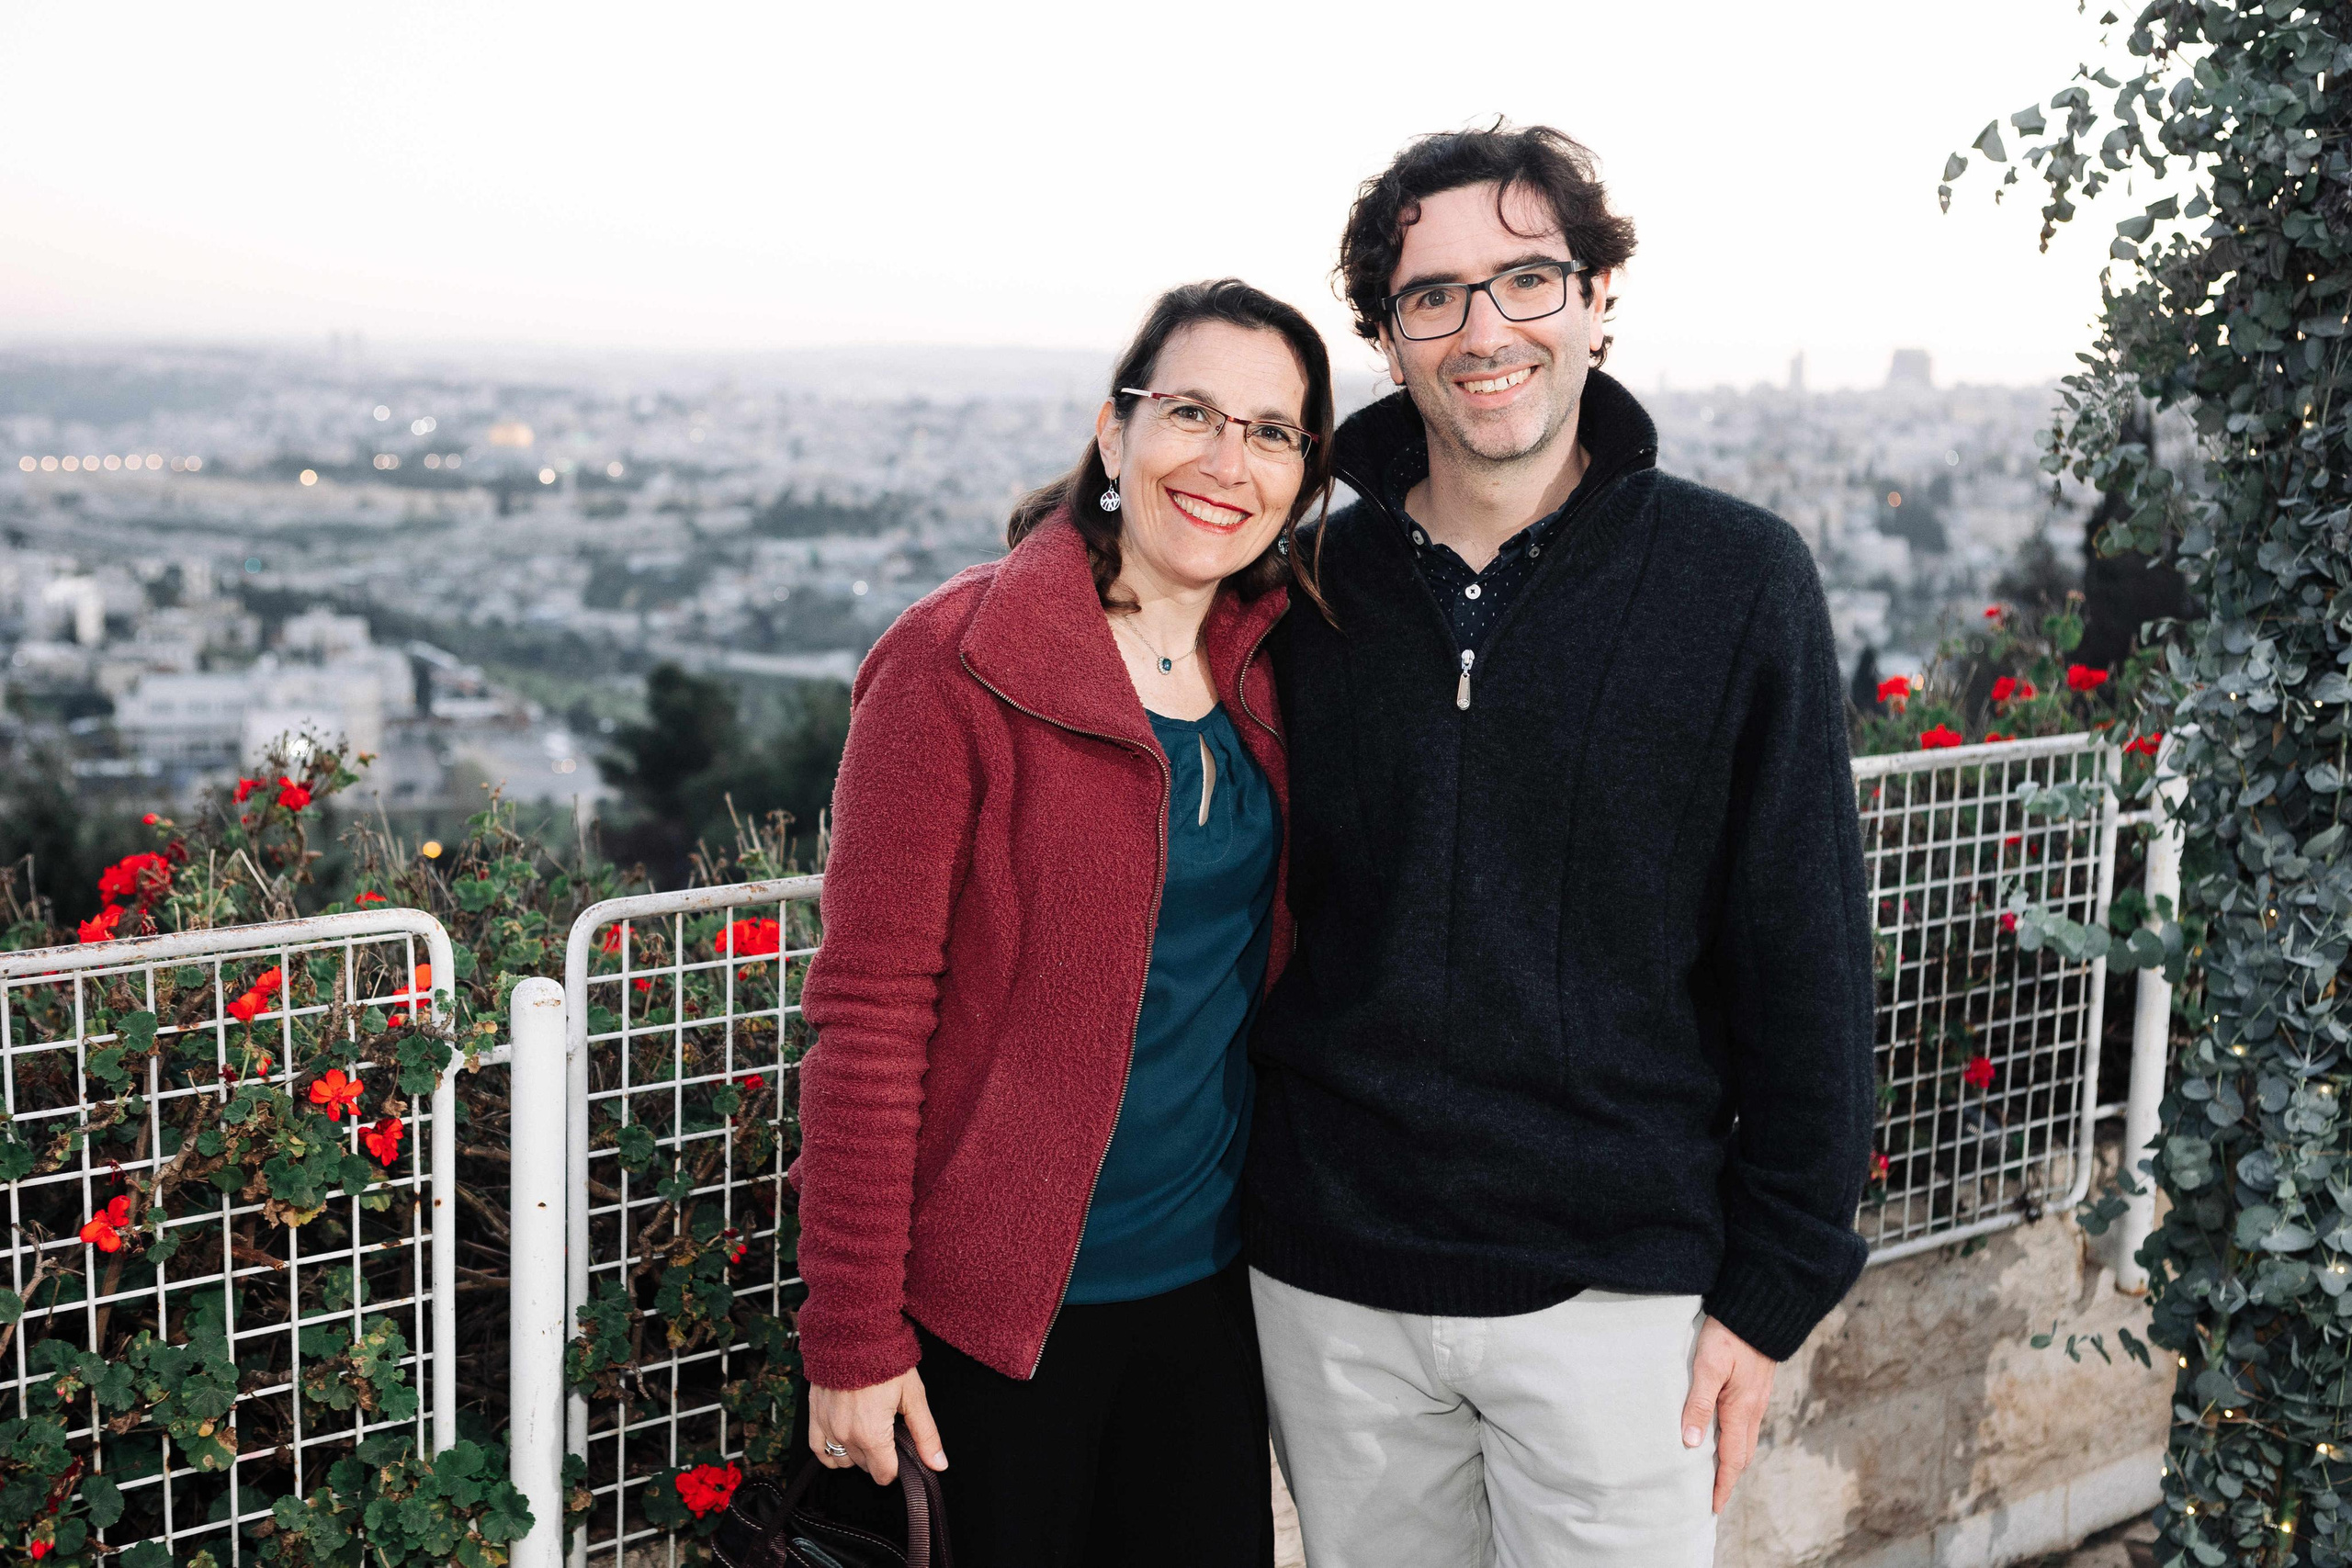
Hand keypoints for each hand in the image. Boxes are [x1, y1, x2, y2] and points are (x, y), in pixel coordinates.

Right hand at [808, 1369, 946, 1485]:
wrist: (853, 1333)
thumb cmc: (886, 1360)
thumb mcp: (914, 1396)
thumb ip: (926, 1435)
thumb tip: (938, 1465)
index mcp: (872, 1435)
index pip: (885, 1474)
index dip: (897, 1466)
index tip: (901, 1449)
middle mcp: (846, 1436)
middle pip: (866, 1467)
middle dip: (880, 1456)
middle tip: (888, 1430)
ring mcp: (827, 1427)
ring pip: (844, 1461)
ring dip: (857, 1453)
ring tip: (869, 1430)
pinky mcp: (814, 1416)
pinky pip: (819, 1450)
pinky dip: (831, 1451)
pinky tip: (845, 1440)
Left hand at [1678, 1315, 1774, 1513]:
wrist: (1760, 1308)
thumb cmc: (1730, 1334)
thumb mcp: (1708, 1366)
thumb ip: (1699, 1403)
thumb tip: (1691, 1443)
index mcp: (1740, 1410)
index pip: (1732, 1459)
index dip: (1722, 1485)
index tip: (1712, 1507)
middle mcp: (1752, 1409)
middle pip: (1742, 1454)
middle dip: (1728, 1478)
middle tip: (1712, 1496)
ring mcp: (1756, 1398)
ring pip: (1745, 1439)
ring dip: (1732, 1459)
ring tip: (1715, 1471)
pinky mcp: (1754, 1387)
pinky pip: (1746, 1423)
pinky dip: (1735, 1439)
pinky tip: (1722, 1433)